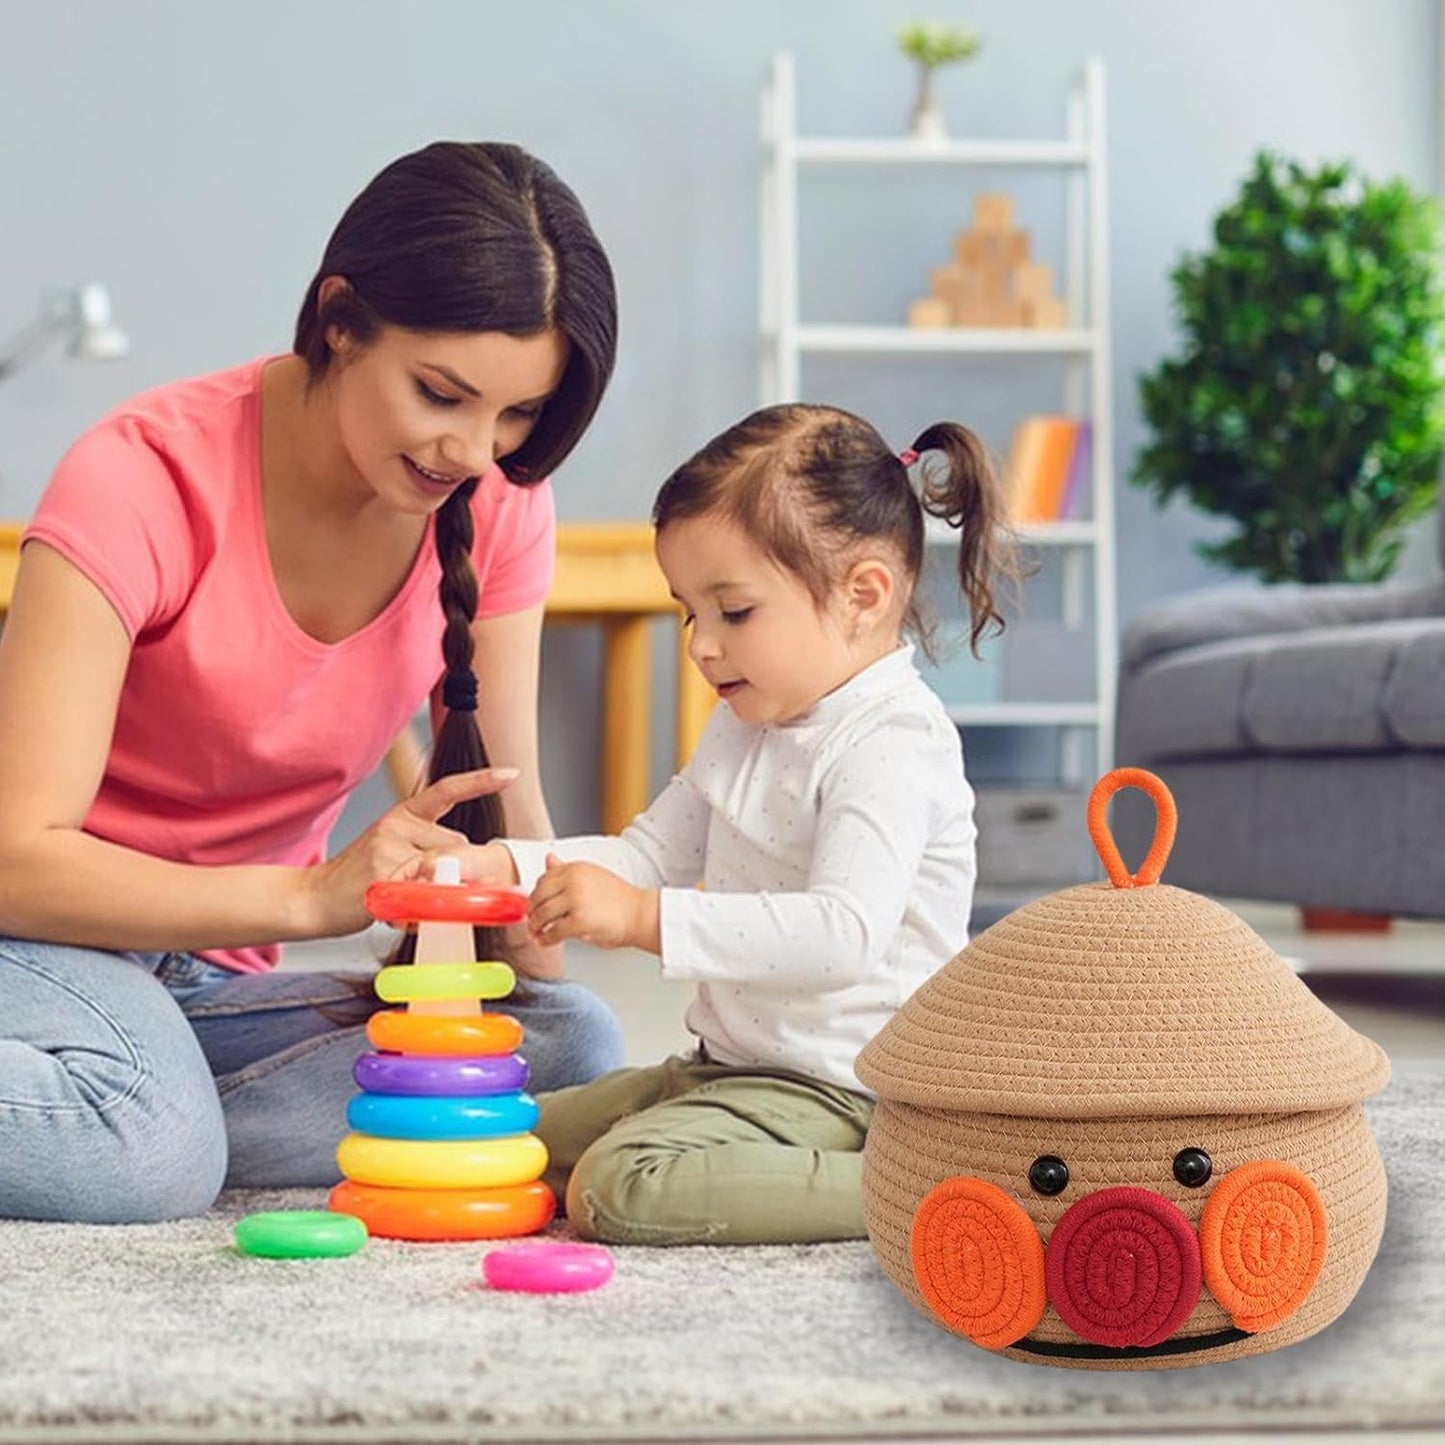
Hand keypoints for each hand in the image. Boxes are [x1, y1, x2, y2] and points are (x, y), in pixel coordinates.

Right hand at [296, 768, 518, 936]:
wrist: (315, 898)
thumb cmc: (361, 879)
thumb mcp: (395, 853)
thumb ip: (429, 853)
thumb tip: (468, 866)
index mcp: (403, 814)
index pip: (446, 791)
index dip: (480, 782)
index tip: (511, 774)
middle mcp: (397, 823)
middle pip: (458, 843)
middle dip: (456, 868)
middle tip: (421, 887)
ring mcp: (389, 847)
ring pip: (446, 866)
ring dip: (437, 889)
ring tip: (401, 896)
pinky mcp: (383, 873)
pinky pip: (425, 891)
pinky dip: (421, 907)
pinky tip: (395, 908)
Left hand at [527, 854, 659, 951]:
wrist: (640, 914)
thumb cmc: (619, 899)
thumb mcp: (591, 876)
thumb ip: (566, 870)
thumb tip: (548, 858)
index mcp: (576, 868)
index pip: (543, 879)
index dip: (536, 895)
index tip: (535, 906)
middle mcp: (573, 880)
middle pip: (538, 896)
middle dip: (532, 912)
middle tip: (533, 922)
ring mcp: (576, 900)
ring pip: (542, 915)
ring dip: (536, 927)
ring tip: (537, 933)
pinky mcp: (579, 921)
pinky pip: (553, 932)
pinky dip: (546, 940)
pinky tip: (547, 941)